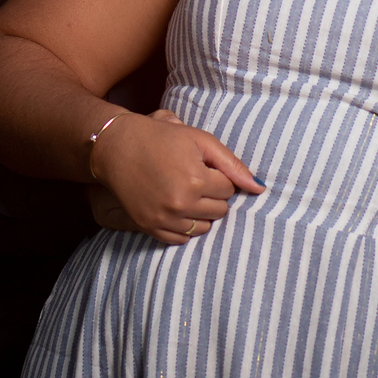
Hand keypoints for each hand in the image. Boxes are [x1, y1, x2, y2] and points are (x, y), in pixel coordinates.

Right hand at [89, 109, 263, 245]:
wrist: (117, 148)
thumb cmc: (161, 138)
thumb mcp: (199, 139)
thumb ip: (231, 164)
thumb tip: (259, 188)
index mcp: (196, 179)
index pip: (229, 189)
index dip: (218, 175)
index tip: (202, 165)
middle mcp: (181, 203)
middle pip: (220, 211)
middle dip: (213, 194)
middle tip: (194, 177)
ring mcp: (164, 219)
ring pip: (204, 227)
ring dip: (201, 211)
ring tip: (185, 191)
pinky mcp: (150, 228)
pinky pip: (182, 239)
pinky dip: (185, 226)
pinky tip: (176, 206)